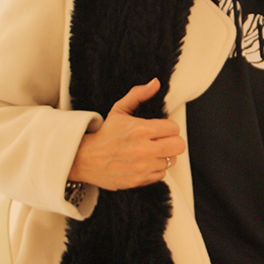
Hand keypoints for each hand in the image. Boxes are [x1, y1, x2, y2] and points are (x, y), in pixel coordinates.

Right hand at [69, 78, 185, 190]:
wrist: (85, 158)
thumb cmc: (104, 135)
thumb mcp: (119, 110)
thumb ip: (138, 95)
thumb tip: (155, 83)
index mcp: (141, 129)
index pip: (174, 128)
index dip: (168, 127)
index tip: (160, 128)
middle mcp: (144, 149)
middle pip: (179, 146)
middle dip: (172, 141)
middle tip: (161, 140)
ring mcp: (142, 167)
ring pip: (172, 160)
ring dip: (163, 156)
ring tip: (149, 151)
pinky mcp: (140, 180)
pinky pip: (161, 174)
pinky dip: (155, 169)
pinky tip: (144, 162)